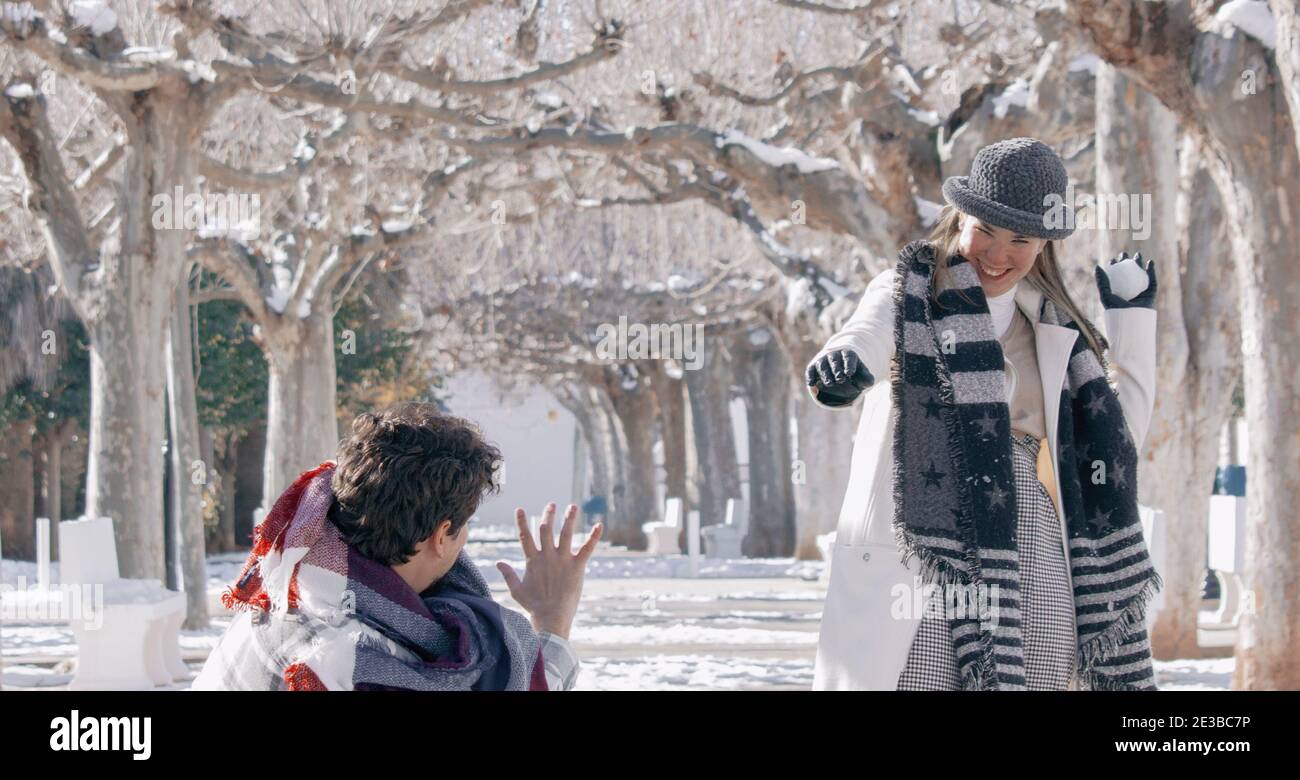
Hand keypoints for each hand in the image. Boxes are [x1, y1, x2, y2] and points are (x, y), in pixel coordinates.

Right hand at [496, 503, 600, 639]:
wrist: (551, 617)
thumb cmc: (533, 606)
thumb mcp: (516, 590)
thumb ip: (508, 574)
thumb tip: (498, 563)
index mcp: (533, 560)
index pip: (525, 536)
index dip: (522, 522)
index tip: (520, 509)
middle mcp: (548, 556)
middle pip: (546, 529)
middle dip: (548, 515)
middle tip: (552, 504)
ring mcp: (563, 560)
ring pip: (566, 533)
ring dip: (569, 518)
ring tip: (573, 506)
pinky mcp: (577, 566)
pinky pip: (587, 548)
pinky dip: (594, 536)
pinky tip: (599, 525)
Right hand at [805, 348, 873, 405]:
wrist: (839, 371)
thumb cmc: (853, 373)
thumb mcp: (862, 376)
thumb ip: (867, 379)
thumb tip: (869, 382)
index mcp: (848, 354)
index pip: (848, 356)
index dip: (848, 364)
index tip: (849, 373)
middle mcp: (834, 355)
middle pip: (834, 360)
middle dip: (837, 370)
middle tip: (840, 379)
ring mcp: (822, 360)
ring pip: (822, 365)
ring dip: (825, 374)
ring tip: (830, 383)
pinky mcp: (813, 367)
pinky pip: (810, 370)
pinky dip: (810, 377)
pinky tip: (812, 385)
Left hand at [1096, 251, 1156, 309]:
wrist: (1131, 320)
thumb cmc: (1116, 310)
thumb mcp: (1106, 295)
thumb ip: (1101, 281)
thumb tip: (1097, 266)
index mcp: (1118, 292)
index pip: (1116, 277)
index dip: (1115, 267)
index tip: (1113, 260)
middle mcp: (1129, 291)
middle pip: (1128, 273)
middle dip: (1127, 262)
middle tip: (1125, 254)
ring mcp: (1140, 292)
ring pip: (1140, 274)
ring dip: (1139, 263)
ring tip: (1137, 255)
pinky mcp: (1151, 294)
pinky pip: (1152, 280)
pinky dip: (1151, 271)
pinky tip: (1149, 262)